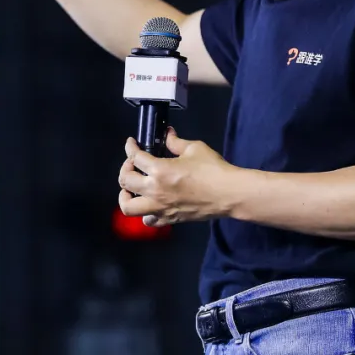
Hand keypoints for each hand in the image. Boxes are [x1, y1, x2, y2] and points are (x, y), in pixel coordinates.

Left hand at [117, 128, 236, 227]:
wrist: (229, 194)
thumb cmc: (213, 169)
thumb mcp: (194, 148)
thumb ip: (175, 142)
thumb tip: (167, 134)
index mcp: (159, 170)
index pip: (135, 157)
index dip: (130, 147)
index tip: (131, 143)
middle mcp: (154, 190)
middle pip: (125, 181)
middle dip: (125, 169)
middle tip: (133, 164)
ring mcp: (160, 208)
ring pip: (128, 207)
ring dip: (125, 196)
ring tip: (132, 189)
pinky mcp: (169, 219)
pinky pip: (148, 220)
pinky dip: (145, 213)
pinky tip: (151, 204)